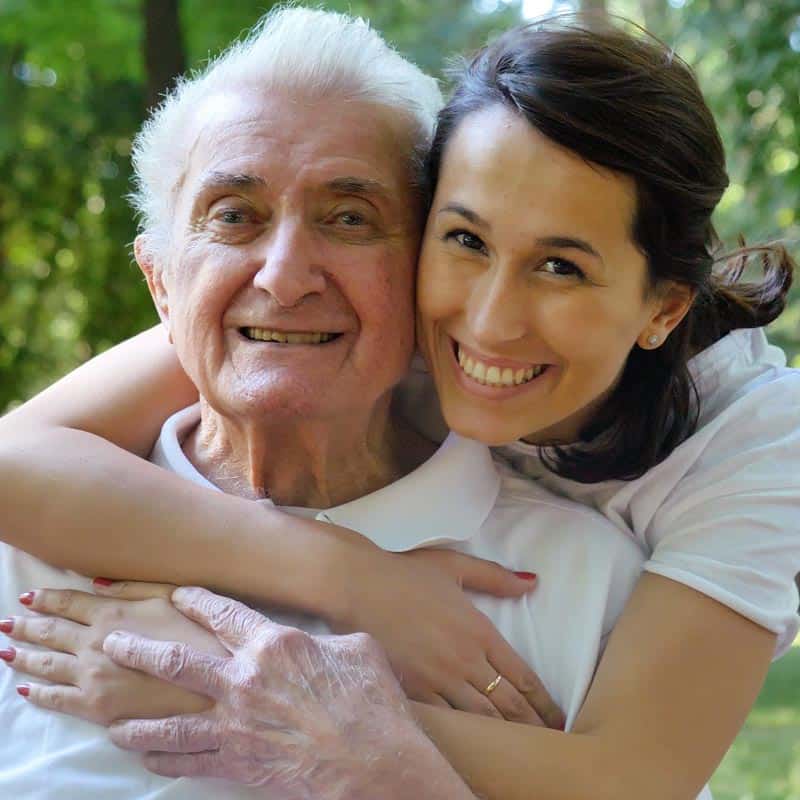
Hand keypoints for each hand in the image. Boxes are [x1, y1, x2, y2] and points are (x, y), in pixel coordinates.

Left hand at [0, 587, 223, 723]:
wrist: (209, 682)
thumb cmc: (196, 634)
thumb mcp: (170, 596)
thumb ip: (132, 586)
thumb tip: (96, 582)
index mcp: (112, 614)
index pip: (67, 603)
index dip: (45, 599)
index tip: (28, 598)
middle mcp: (93, 644)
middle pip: (49, 633)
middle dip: (25, 627)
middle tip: (6, 623)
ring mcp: (91, 677)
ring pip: (45, 665)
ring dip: (22, 656)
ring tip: (6, 651)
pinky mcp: (95, 707)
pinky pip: (55, 699)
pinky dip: (36, 693)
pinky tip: (26, 689)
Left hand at [103, 587, 465, 799]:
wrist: (375, 760)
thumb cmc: (371, 700)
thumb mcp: (356, 648)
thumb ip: (323, 640)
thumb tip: (317, 642)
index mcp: (274, 644)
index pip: (224, 615)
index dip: (197, 601)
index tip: (177, 594)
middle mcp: (245, 680)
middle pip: (177, 662)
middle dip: (139, 650)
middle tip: (112, 642)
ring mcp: (237, 724)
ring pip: (170, 721)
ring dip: (137, 719)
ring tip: (113, 720)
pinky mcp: (239, 763)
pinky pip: (189, 761)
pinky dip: (164, 759)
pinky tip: (147, 757)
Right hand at [339, 546, 563, 728]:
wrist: (357, 585)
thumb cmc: (405, 574)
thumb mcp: (454, 567)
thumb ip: (495, 576)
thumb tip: (531, 581)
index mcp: (479, 630)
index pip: (521, 674)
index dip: (543, 701)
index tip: (557, 717)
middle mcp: (464, 659)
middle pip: (508, 703)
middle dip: (532, 725)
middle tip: (549, 742)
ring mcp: (438, 678)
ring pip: (481, 717)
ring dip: (504, 734)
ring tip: (521, 749)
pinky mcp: (413, 689)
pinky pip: (447, 720)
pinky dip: (466, 734)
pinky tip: (476, 743)